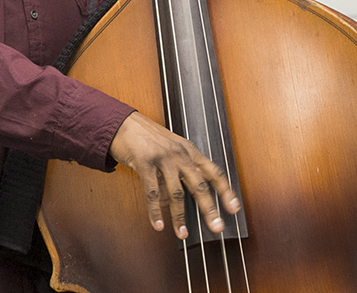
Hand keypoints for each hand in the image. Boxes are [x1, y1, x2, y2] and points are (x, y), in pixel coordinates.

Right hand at [108, 110, 240, 239]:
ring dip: (179, 216)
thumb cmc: (146, 137)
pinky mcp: (144, 163)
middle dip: (209, 209)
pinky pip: (152, 192)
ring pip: (176, 193)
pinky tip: (158, 224)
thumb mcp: (170, 148)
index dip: (226, 191)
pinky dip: (155, 211)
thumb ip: (178, 171)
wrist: (122, 123)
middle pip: (199, 185)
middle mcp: (179, 154)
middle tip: (216, 227)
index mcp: (189, 150)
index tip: (234, 209)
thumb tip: (177, 200)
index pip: (214, 172)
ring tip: (182, 234)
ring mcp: (162, 159)